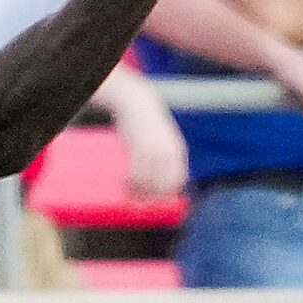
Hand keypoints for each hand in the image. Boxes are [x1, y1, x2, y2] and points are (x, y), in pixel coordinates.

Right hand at [107, 71, 188, 196]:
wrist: (138, 103)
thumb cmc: (148, 124)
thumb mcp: (163, 140)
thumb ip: (167, 156)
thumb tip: (163, 177)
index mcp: (177, 152)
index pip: (177, 181)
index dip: (167, 193)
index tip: (155, 199)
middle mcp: (169, 153)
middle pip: (164, 186)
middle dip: (152, 197)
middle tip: (139, 199)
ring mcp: (155, 151)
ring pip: (150, 183)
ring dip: (139, 192)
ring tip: (129, 191)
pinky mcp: (140, 149)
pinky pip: (137, 174)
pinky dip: (131, 183)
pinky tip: (124, 182)